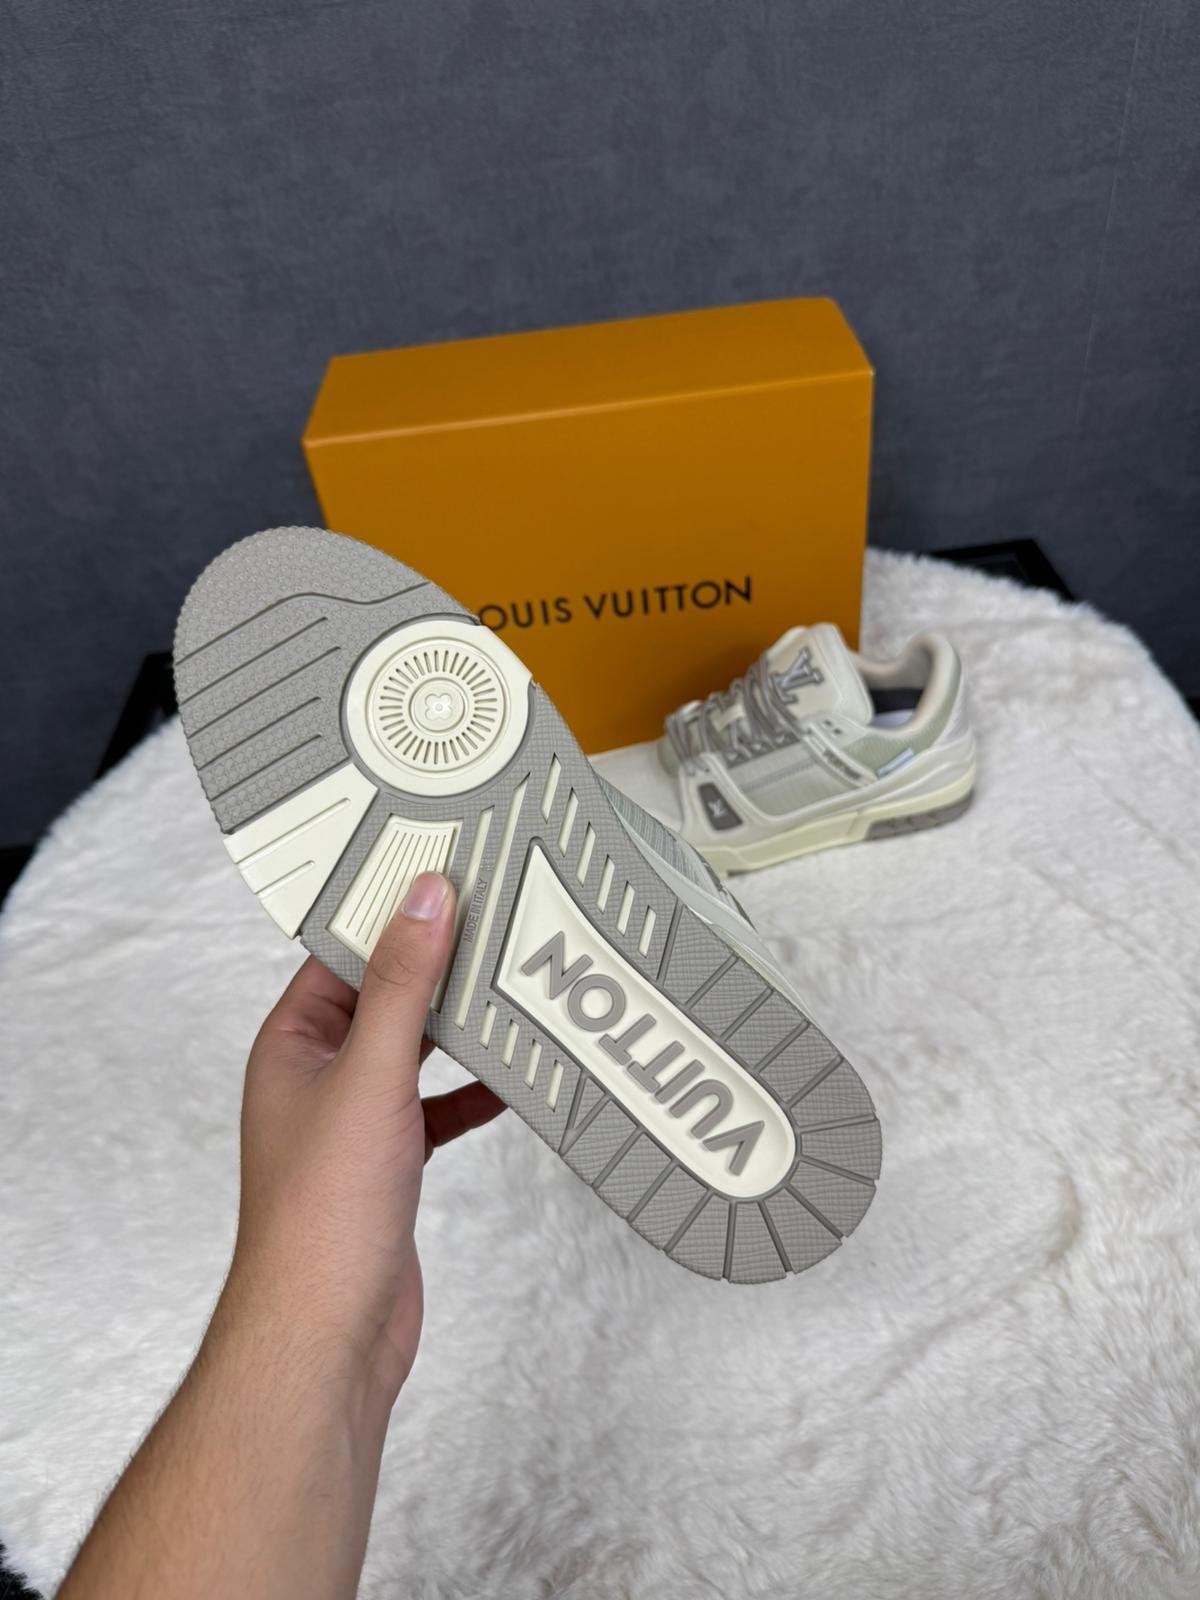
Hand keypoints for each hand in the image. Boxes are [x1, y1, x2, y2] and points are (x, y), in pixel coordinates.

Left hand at [217, 871, 504, 1404]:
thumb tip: (422, 898)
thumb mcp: (370, 1076)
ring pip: (414, 1050)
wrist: (328, 1335)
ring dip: (460, 1025)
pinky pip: (436, 1106)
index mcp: (290, 1043)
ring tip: (514, 983)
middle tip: (497, 916)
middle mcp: (317, 1076)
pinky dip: (472, 1091)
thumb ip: (400, 984)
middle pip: (384, 995)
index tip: (444, 869)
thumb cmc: (321, 1219)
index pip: (342, 951)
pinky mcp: (389, 1164)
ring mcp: (353, 1122)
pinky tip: (511, 1080)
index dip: (391, 908)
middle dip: (437, 962)